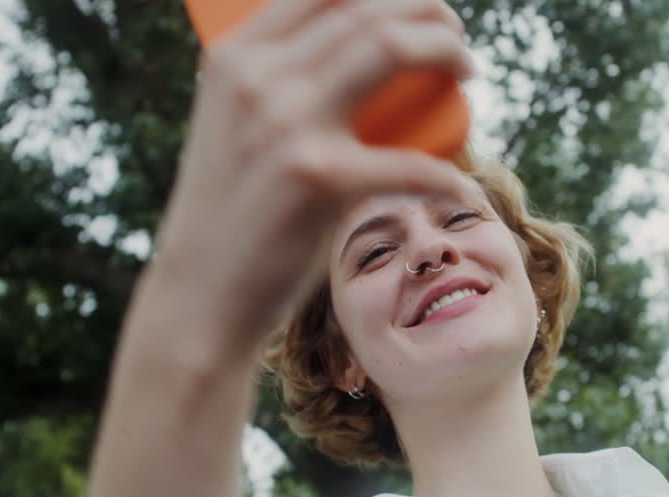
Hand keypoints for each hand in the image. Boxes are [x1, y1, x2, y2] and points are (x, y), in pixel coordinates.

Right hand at [150, 0, 475, 360]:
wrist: (202, 295)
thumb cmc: (234, 216)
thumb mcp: (236, 130)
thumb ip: (275, 88)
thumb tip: (346, 57)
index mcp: (236, 58)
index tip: (416, 7)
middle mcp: (257, 78)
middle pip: (366, 9)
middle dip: (428, 11)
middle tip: (455, 37)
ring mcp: (286, 124)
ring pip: (391, 47)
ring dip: (446, 50)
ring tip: (466, 71)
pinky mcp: (318, 178)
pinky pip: (410, 160)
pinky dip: (448, 172)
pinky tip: (463, 184)